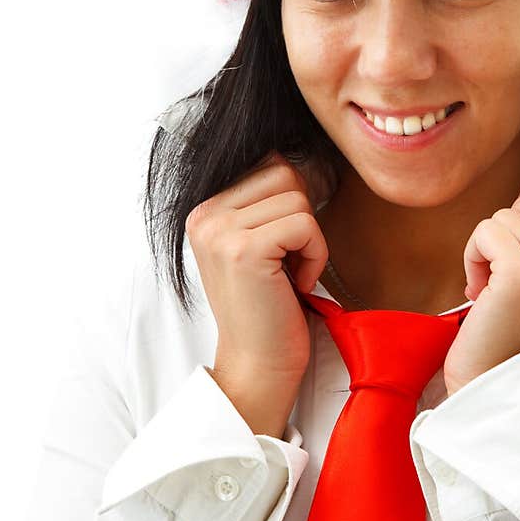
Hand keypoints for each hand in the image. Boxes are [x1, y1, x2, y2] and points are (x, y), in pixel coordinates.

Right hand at [186, 152, 328, 435]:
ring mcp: (219, 231)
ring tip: (290, 274)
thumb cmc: (272, 307)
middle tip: (289, 263)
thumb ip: (266, 201)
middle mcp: (204, 215)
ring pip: (298, 196)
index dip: (295, 202)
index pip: (270, 164)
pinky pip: (305, 224)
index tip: (286, 248)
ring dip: (311, 239)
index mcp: (205, 209)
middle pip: (285, 172)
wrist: (259, 366)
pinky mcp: (243, 250)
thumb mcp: (261, 244)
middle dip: (303, 218)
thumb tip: (299, 154)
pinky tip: (296, 285)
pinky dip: (315, 255)